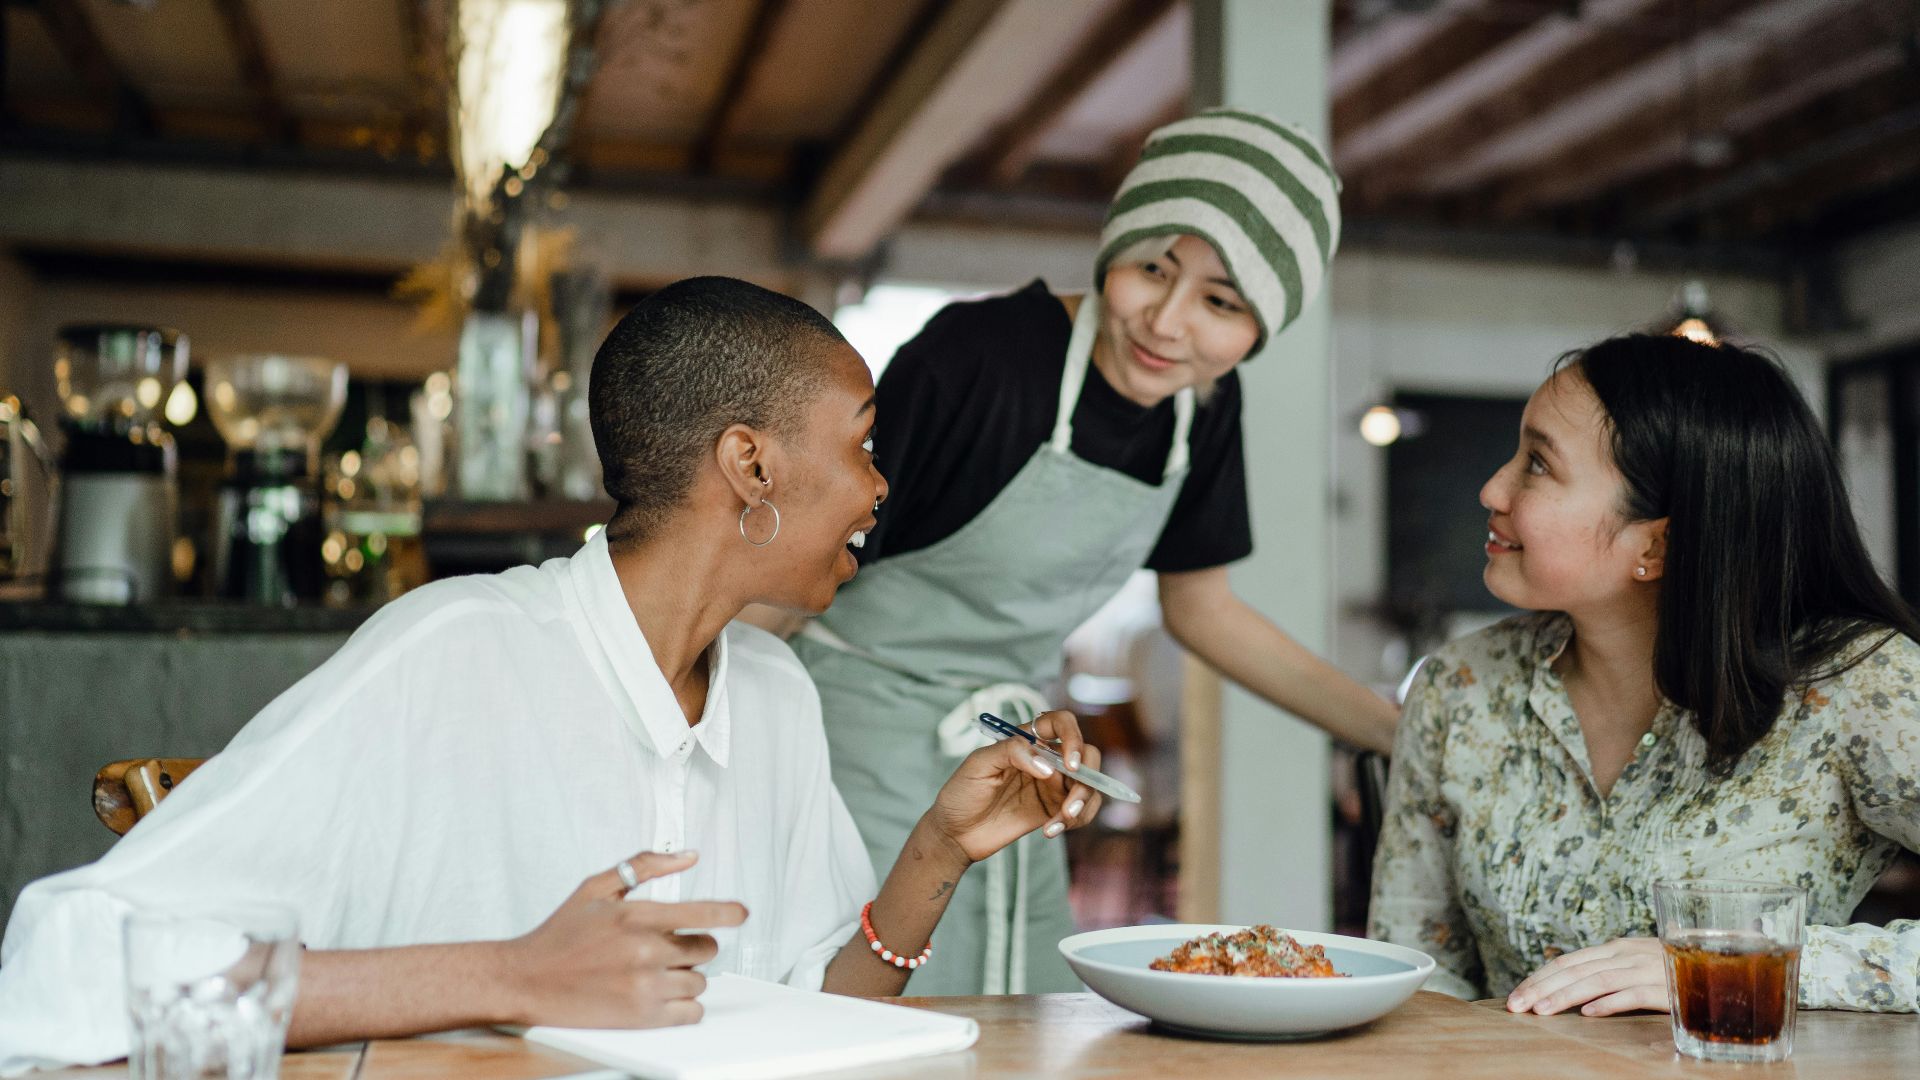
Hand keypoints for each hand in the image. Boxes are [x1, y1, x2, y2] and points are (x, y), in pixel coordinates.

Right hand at [496, 850, 746, 1028]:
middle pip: (705, 949)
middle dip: (693, 946)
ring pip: (699, 981)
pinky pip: (691, 1012)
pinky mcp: (642, 1017)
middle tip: (667, 948)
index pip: (701, 912)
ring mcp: (645, 986)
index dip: (728, 912)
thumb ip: (645, 866)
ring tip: (654, 972)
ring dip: (685, 976)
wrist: (527, 980)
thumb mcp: (597, 887)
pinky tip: (662, 995)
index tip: (741, 913)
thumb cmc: (560, 933)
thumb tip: (688, 855)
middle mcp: (644, 951)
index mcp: (635, 916)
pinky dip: (684, 1005)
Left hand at [925, 710, 1103, 863]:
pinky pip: (1081, 811)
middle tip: (1070, 804)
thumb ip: (1011, 752)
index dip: (1073, 737)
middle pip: (1087, 755)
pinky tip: (1050, 831)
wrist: (954, 833)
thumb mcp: (978, 764)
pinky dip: (1074, 821)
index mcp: (1027, 740)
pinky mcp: (1053, 811)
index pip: (1062, 723)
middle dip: (1087, 779)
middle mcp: (1045, 759)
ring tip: (1059, 822)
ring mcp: (1052, 786)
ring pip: (1089, 786)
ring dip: (1083, 804)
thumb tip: (1047, 766)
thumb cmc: (961, 793)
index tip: (1069, 765)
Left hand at [1506, 937, 1667, 1016]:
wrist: (1720, 962)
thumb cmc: (1671, 969)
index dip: (1538, 978)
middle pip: (1574, 970)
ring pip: (1597, 980)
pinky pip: (1634, 994)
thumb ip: (1606, 973)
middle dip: (1540, 988)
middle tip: (1515, 1006)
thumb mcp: (1634, 966)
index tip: (1515, 995)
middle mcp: (1625, 954)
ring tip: (1542, 1011)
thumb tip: (1569, 990)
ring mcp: (1645, 968)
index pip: (1567, 962)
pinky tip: (1589, 1013)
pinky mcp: (1666, 987)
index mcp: (1614, 949)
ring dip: (1565, 996)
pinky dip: (1610, 1002)